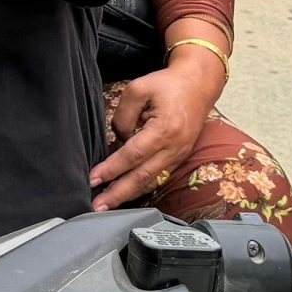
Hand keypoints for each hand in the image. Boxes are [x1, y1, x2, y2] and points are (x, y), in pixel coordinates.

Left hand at [90, 42, 226, 210]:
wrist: (199, 85)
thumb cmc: (167, 85)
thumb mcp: (138, 90)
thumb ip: (122, 118)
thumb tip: (116, 143)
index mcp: (164, 129)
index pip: (132, 155)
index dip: (111, 169)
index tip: (93, 179)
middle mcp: (174, 147)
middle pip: (143, 177)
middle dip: (118, 194)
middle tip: (97, 207)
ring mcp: (180, 155)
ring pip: (151, 181)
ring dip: (129, 195)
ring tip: (108, 205)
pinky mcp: (180, 157)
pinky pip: (159, 176)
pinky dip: (141, 186)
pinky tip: (125, 191)